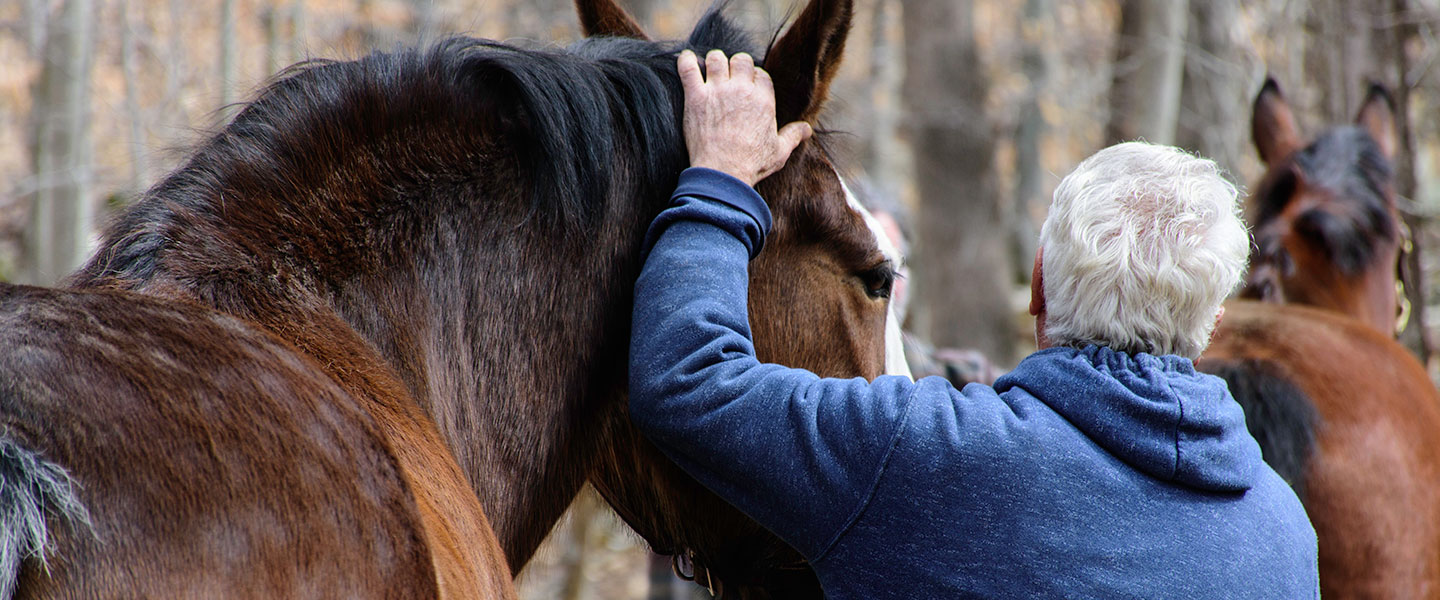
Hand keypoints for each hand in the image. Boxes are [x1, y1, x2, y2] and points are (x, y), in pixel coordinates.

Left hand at [678, 49, 812, 186]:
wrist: (723, 174)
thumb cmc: (752, 164)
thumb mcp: (779, 152)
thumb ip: (793, 136)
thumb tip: (807, 129)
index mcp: (764, 99)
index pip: (760, 73)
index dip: (753, 78)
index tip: (746, 87)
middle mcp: (742, 90)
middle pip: (740, 60)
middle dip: (735, 66)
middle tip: (728, 77)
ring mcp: (718, 91)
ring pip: (716, 58)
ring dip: (713, 62)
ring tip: (709, 71)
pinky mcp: (696, 96)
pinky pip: (688, 67)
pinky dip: (686, 60)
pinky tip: (686, 60)